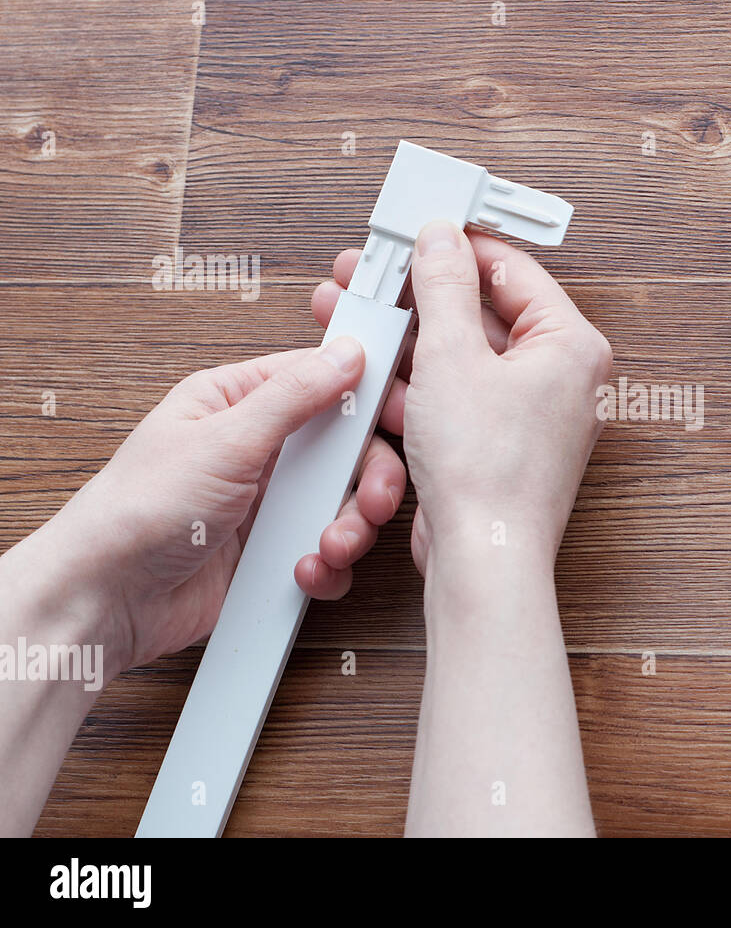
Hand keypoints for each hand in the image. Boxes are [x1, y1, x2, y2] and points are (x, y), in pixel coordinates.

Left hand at [24, 338, 407, 678]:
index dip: (371, 397)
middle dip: (369, 479)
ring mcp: (273, 503)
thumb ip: (294, 396)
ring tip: (328, 546)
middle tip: (370, 501)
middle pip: (351, 449)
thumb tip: (347, 353)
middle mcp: (263, 449)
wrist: (107, 600)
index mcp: (241, 402)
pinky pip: (331, 552)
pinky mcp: (277, 551)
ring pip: (348, 504)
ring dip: (349, 528)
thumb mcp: (224, 440)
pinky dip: (327, 566)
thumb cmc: (138, 511)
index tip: (399, 417)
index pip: (326, 380)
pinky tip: (302, 571)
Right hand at [313, 222, 610, 573]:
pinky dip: (418, 387)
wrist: (482, 558)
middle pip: (482, 314)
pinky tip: (371, 374)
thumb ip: (444, 288)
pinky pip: (457, 399)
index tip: (416, 230)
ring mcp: (531, 416)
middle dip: (418, 297)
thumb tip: (440, 238)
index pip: (513, 270)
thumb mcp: (452, 357)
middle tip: (372, 274)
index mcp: (571, 345)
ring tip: (354, 315)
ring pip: (462, 359)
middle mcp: (561, 378)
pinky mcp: (500, 447)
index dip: (458, 246)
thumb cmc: (487, 469)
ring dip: (406, 341)